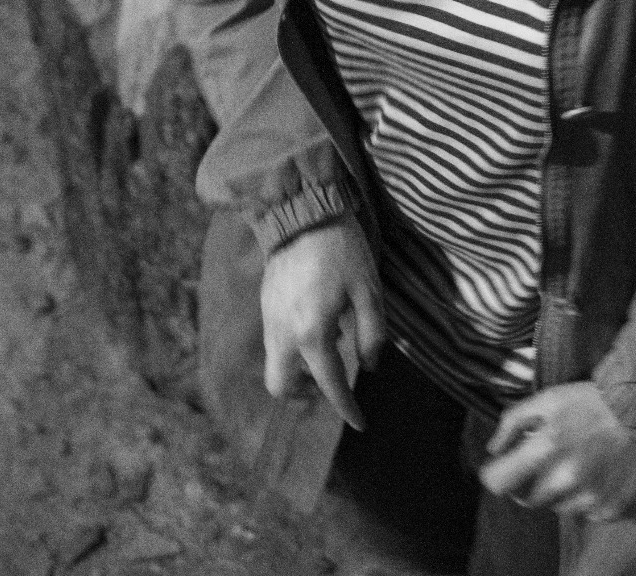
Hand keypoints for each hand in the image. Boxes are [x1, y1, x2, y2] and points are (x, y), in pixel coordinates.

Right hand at [260, 215, 384, 430]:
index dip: (348, 408)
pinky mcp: (265, 306)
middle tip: (332, 385)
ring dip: (298, 372)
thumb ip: (371, 335)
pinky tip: (316, 325)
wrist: (302, 212)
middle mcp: (284, 335)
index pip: (331, 385)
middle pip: (283, 388)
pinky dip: (292, 349)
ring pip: (275, 367)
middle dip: (306, 395)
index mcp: (312, 334)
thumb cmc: (342, 251)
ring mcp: (269, 321)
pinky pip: (275, 343)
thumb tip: (369, 367)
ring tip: (329, 351)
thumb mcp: (368, 291)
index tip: (361, 423)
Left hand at [478, 382, 635, 522]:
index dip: (497, 475)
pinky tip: (597, 473)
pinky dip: (585, 498)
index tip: (504, 467)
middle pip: (526, 500)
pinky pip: (585, 512)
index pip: (499, 483)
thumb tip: (494, 449)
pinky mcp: (611, 509)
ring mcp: (589, 498)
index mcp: (545, 448)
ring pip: (557, 508)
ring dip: (558, 491)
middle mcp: (565, 479)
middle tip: (544, 462)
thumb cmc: (592, 400)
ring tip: (576, 464)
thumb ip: (514, 421)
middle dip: (528, 483)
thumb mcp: (548, 398)